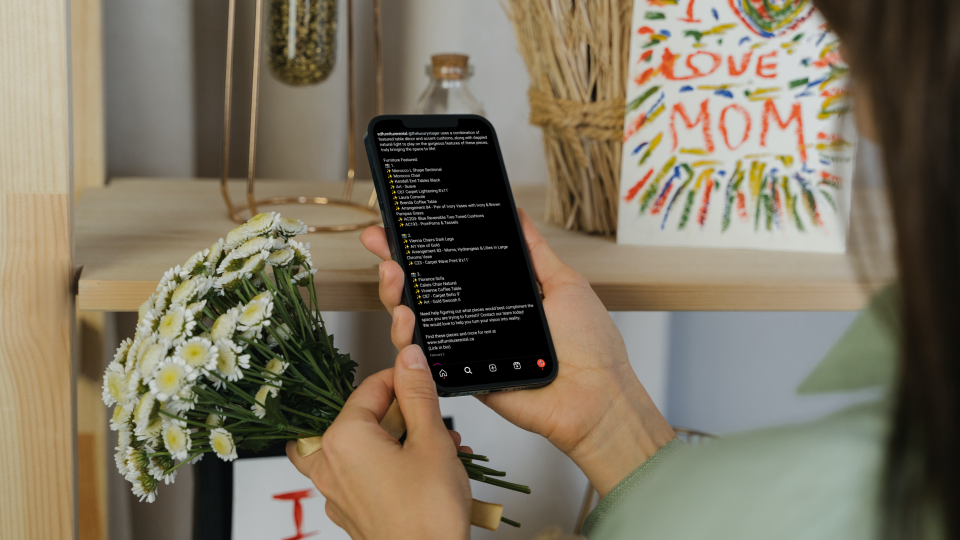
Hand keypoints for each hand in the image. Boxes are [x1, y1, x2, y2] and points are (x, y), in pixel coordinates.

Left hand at [287, 345, 472, 539]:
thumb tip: (407, 357)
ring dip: (400, 441)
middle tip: (434, 424)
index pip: (372, 387)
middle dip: (405, 415)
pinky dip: (391, 466)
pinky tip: (426, 473)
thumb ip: (417, 393)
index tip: (425, 380)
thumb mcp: (431, 440)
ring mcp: (337, 491)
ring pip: (363, 447)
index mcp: (344, 438)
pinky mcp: (350, 510)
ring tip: (438, 450)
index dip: (404, 380)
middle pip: (363, 417)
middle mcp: (330, 463)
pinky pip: (365, 474)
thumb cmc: (427, 514)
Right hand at [360, 209, 675, 496]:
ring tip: (394, 276)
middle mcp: (475, 320)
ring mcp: (463, 348)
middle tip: (380, 242)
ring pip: (413, 322)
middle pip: (421, 291)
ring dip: (394, 296)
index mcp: (497, 295)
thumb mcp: (563, 283)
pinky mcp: (458, 377)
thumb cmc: (589, 345)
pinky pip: (422, 359)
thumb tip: (517, 213)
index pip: (450, 266)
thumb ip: (534, 251)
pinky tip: (407, 318)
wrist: (595, 396)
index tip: (399, 223)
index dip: (422, 246)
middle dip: (394, 263)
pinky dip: (407, 339)